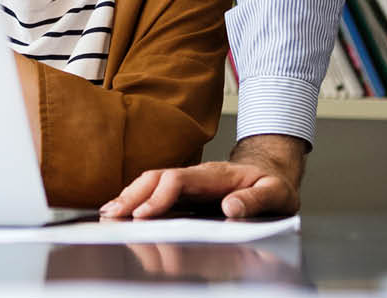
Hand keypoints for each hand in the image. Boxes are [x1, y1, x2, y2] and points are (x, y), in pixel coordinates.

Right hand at [100, 134, 304, 219]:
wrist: (272, 170)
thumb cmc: (274, 184)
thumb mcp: (276, 193)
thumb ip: (256, 200)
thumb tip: (230, 207)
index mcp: (215, 176)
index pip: (178, 181)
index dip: (158, 197)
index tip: (143, 215)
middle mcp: (197, 175)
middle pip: (156, 178)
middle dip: (133, 195)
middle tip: (113, 214)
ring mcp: (190, 181)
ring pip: (152, 182)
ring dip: (129, 195)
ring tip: (109, 212)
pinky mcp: (187, 189)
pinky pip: (157, 189)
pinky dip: (137, 198)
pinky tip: (125, 208)